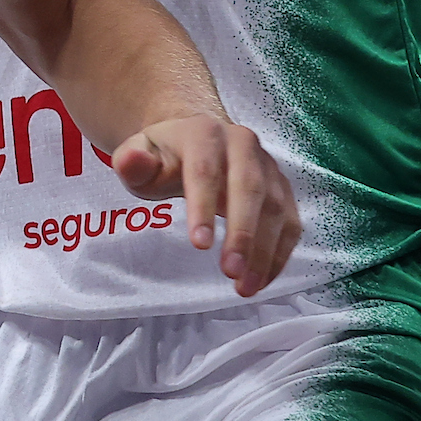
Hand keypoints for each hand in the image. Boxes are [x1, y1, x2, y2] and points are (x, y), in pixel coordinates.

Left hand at [110, 116, 299, 296]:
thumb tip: (133, 161)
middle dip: (242, 233)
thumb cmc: (164, 158)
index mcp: (203, 133)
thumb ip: (131, 162)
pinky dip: (278, 255)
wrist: (196, 142)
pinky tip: (261, 280)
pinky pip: (289, 224)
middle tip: (230, 271)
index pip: (205, 170)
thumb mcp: (138, 156)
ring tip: (244, 287)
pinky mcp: (282, 190)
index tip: (199, 245)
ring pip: (275, 209)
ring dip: (263, 252)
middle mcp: (243, 144)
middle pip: (249, 188)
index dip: (203, 207)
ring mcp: (268, 167)